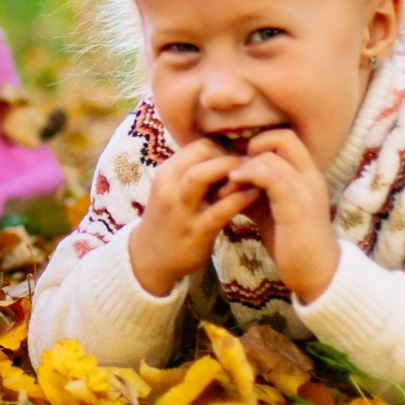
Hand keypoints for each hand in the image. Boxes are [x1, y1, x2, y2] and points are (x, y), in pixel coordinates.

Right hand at [127, 138, 258, 297]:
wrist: (150, 258)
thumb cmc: (169, 220)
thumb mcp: (174, 191)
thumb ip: (196, 174)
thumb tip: (231, 157)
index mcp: (166, 173)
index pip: (198, 145)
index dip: (223, 150)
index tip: (237, 163)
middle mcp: (169, 186)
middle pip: (201, 153)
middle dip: (230, 157)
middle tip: (250, 169)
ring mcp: (181, 209)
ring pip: (202, 175)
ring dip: (232, 172)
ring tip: (253, 178)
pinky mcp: (196, 231)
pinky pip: (220, 209)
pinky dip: (240, 198)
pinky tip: (255, 196)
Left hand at [223, 128, 339, 301]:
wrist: (316, 273)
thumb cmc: (291, 241)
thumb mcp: (270, 208)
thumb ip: (254, 190)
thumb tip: (228, 176)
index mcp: (306, 175)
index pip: (286, 137)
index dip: (260, 141)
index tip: (239, 159)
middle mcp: (310, 177)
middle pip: (282, 139)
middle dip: (251, 148)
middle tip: (232, 170)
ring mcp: (306, 191)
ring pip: (273, 157)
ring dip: (244, 166)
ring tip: (227, 184)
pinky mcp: (297, 208)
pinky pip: (274, 178)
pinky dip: (251, 176)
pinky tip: (235, 184)